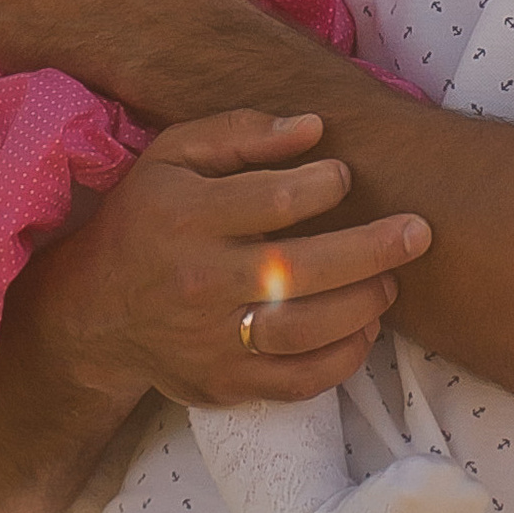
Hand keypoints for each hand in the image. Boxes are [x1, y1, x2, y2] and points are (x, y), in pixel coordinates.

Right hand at [39, 107, 431, 406]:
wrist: (95, 311)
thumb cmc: (148, 217)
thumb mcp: (175, 155)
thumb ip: (242, 132)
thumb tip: (314, 127)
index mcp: (186, 217)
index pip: (273, 201)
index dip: (324, 185)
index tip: (343, 176)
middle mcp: (198, 282)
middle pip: (300, 270)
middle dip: (372, 249)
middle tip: (418, 232)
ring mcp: (211, 341)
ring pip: (305, 330)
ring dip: (363, 305)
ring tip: (390, 282)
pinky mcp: (224, 385)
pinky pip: (297, 381)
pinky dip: (342, 358)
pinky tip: (364, 329)